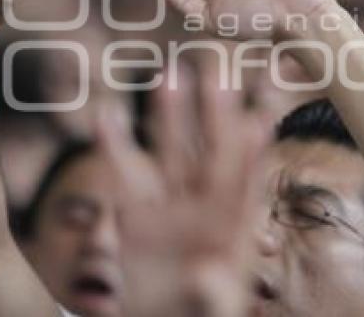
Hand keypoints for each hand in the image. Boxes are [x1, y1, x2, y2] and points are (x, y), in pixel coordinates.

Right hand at [97, 76, 269, 316]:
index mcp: (231, 229)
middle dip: (215, 113)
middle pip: (210, 153)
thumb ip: (211, 295)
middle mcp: (202, 209)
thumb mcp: (208, 310)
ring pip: (171, 152)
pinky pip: (125, 176)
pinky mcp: (136, 215)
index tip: (258, 117)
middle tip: (218, 71)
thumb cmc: (193, 316)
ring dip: (169, 115)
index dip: (252, 152)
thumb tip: (207, 274)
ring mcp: (169, 207)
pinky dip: (115, 146)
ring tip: (168, 74)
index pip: (244, 184)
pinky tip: (106, 116)